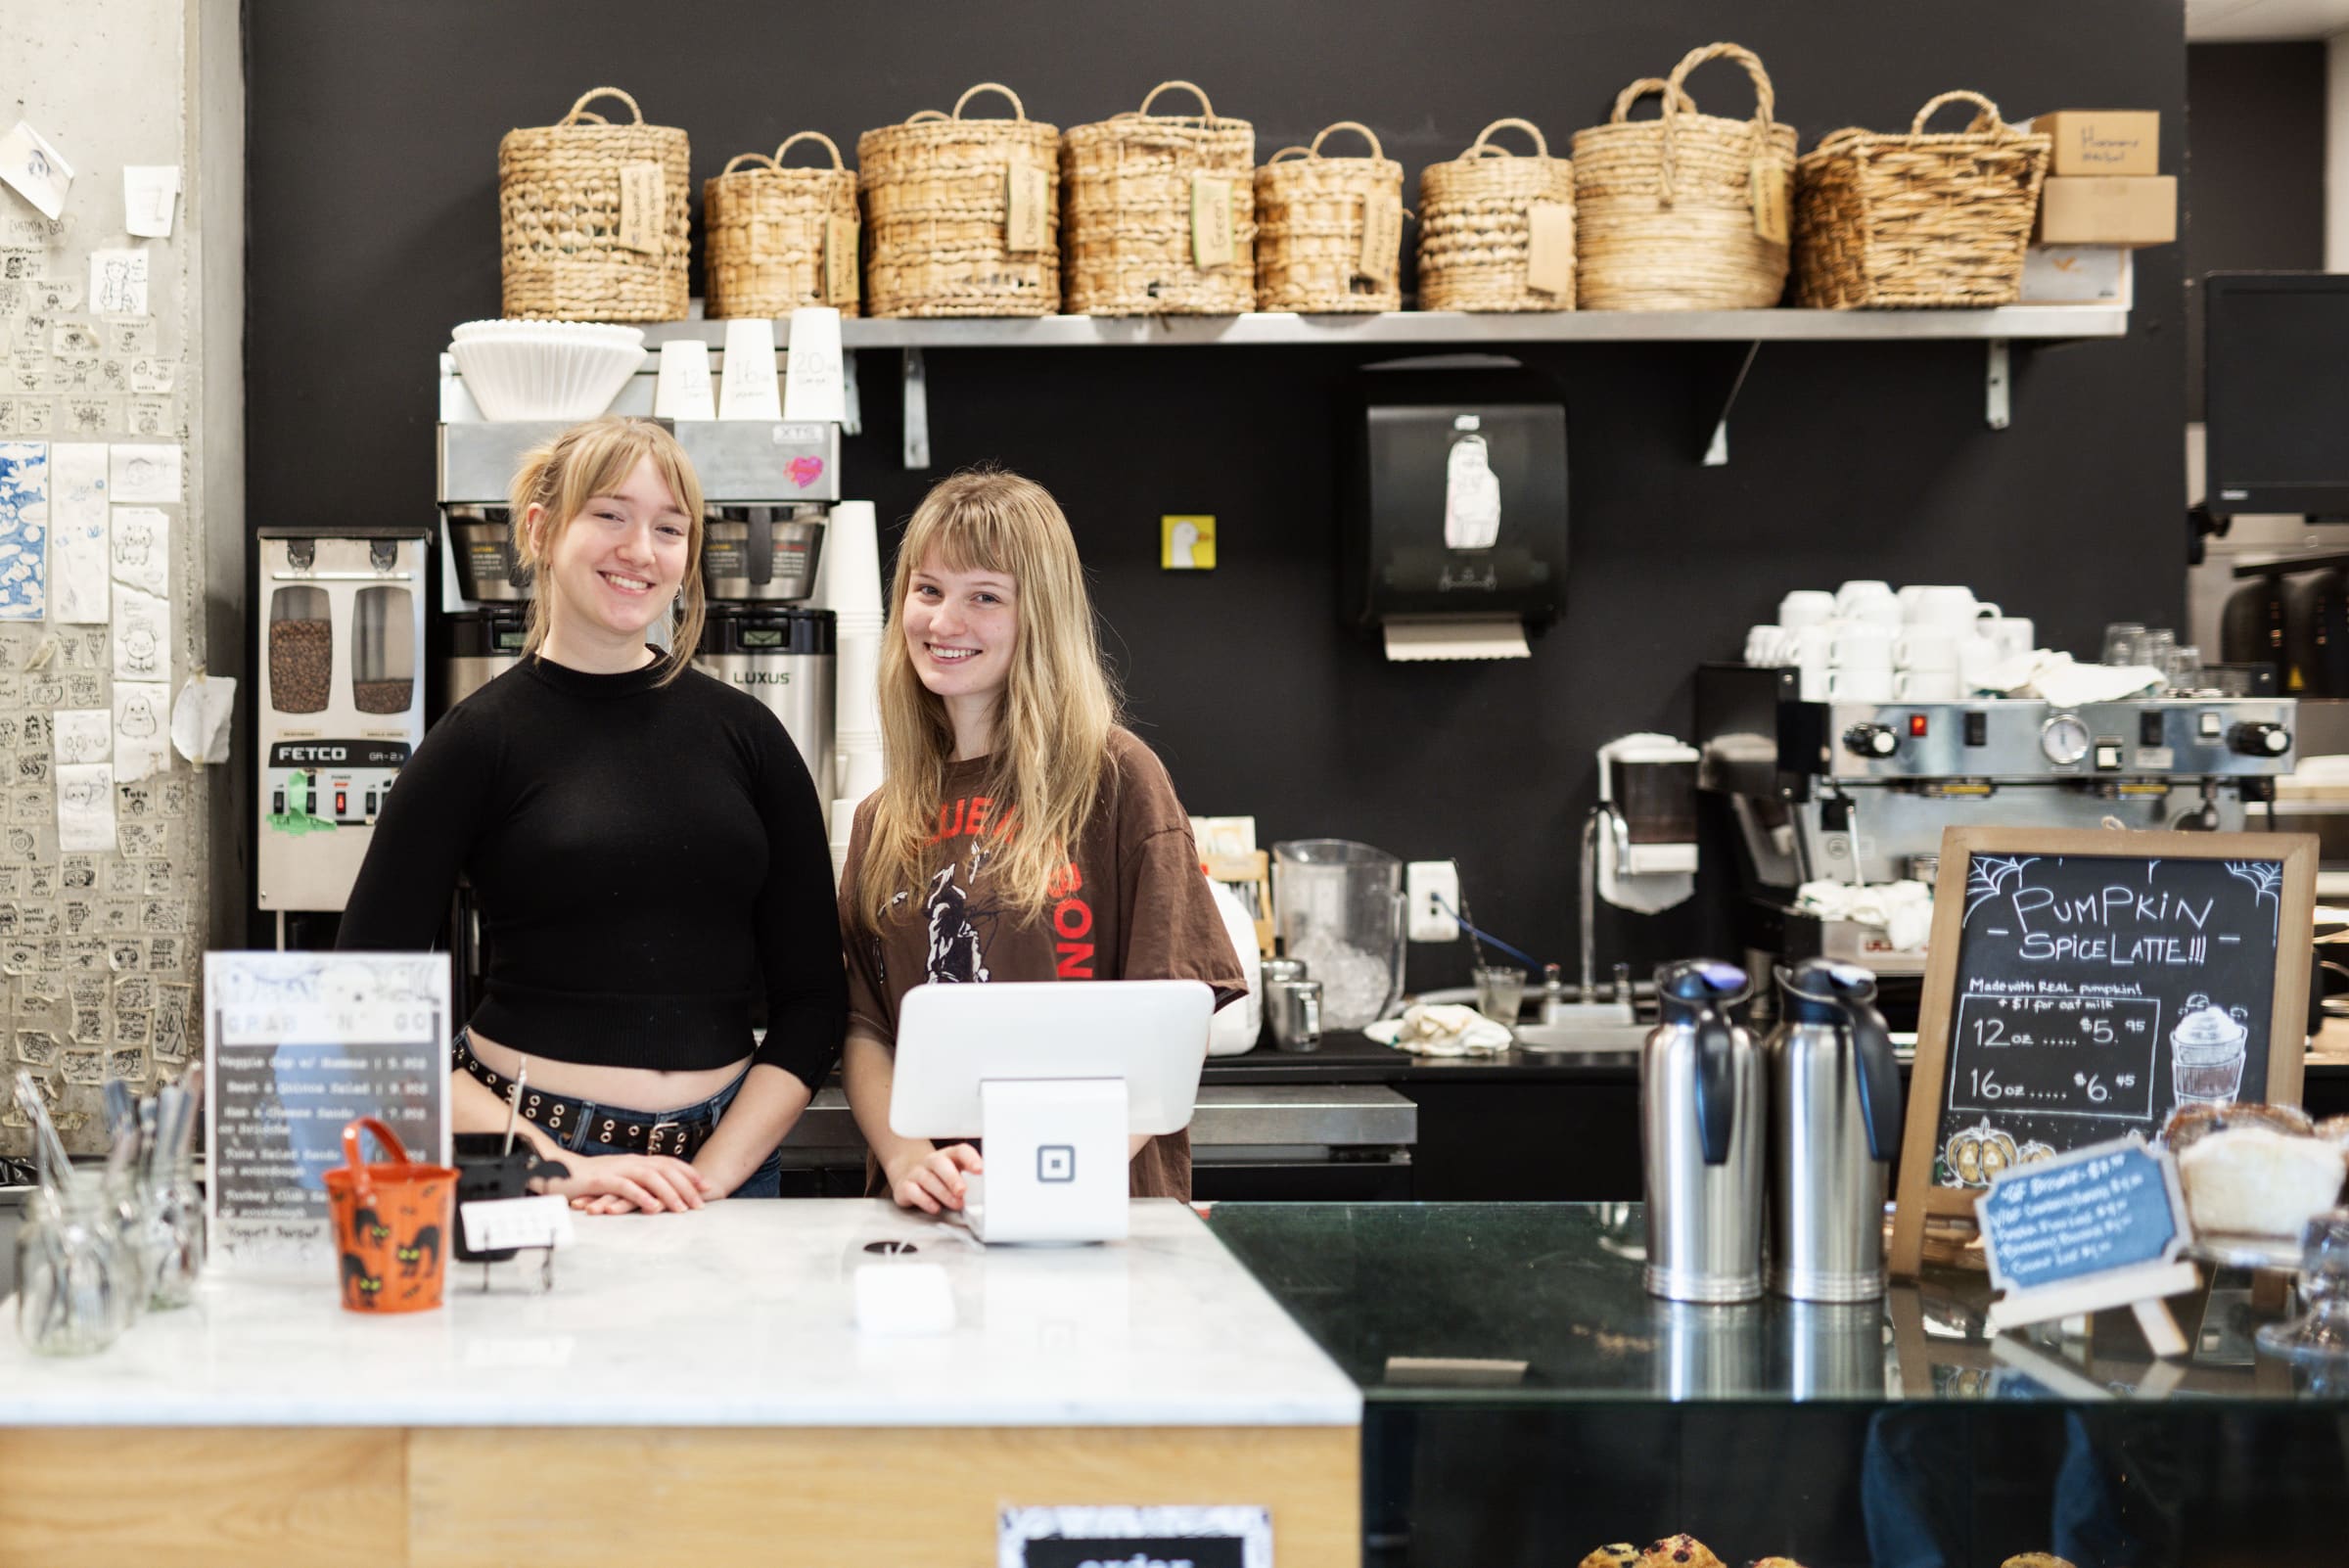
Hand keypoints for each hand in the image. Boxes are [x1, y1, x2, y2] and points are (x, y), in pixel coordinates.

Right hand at [536, 1152, 716, 1214]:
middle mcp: (629, 1162)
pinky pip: (625, 1187)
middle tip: (700, 1204)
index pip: (668, 1164)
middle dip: (686, 1186)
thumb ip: (636, 1183)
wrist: (555, 1171)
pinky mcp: (601, 1180)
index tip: (706, 1186)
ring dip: (668, 1193)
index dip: (689, 1173)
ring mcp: (616, 1169)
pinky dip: (641, 1196)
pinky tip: (653, 1208)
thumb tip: (657, 1193)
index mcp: (635, 1161)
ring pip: (650, 1177)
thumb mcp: (617, 1178)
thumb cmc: (587, 1179)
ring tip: (682, 1209)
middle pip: (665, 1170)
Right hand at [886, 1143, 982, 1213]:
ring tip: (956, 1204)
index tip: (980, 1170)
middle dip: (953, 1178)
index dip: (970, 1159)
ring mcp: (917, 1172)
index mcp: (949, 1155)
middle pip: (940, 1163)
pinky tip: (935, 1207)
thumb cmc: (940, 1176)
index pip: (960, 1151)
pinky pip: (912, 1191)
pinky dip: (924, 1200)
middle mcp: (931, 1161)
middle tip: (963, 1191)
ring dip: (943, 1193)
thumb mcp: (956, 1173)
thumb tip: (990, 1188)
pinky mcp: (904, 1186)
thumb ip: (970, 1179)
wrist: (910, 1174)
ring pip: (928, 1179)